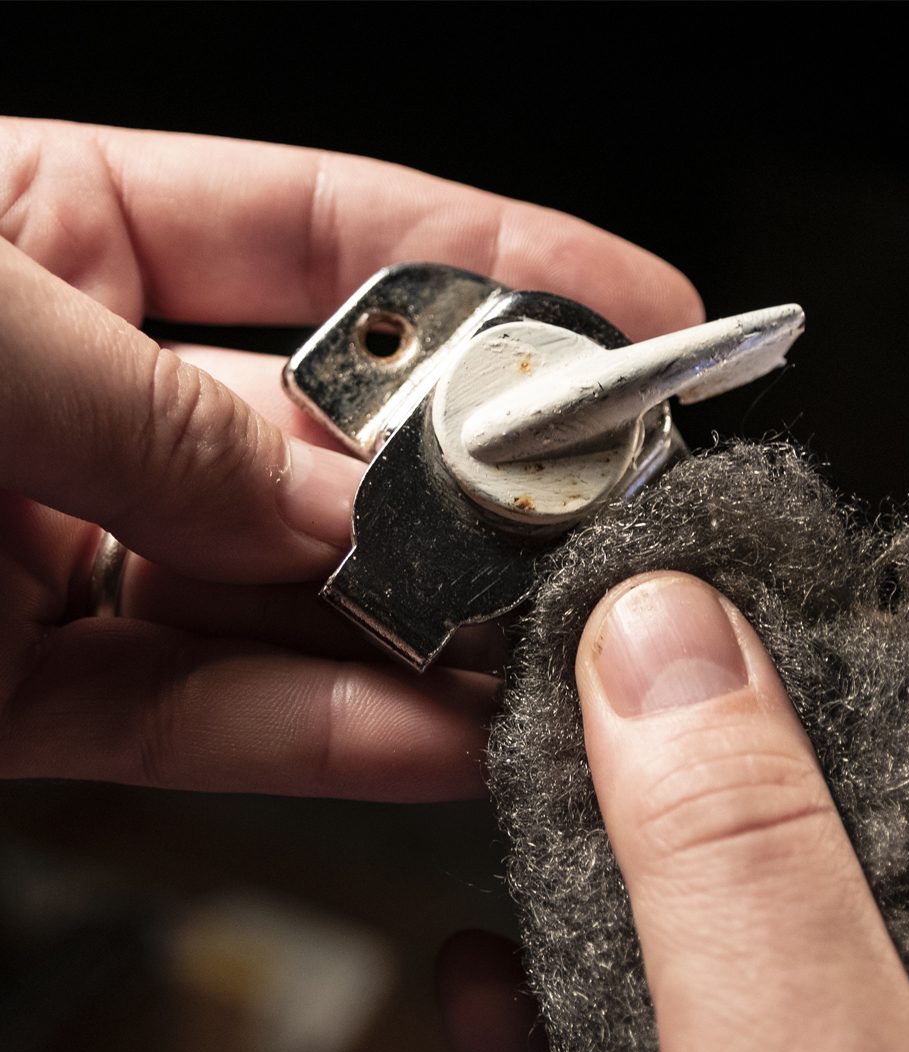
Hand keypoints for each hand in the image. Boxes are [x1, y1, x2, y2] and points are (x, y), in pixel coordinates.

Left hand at [0, 119, 701, 798]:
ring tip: (542, 651)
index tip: (630, 308)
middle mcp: (79, 404)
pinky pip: (202, 721)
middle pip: (327, 441)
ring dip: (421, 633)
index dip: (491, 262)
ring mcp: (58, 557)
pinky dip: (329, 737)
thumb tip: (331, 518)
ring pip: (286, 600)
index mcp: (50, 247)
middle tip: (591, 519)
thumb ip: (153, 416)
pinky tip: (441, 741)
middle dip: (467, 485)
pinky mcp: (25, 702)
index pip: (314, 236)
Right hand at [440, 573, 908, 1051]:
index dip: (894, 679)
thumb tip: (674, 648)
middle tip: (628, 706)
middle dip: (729, 781)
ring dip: (637, 895)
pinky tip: (506, 993)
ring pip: (771, 955)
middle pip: (891, 851)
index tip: (752, 622)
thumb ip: (748, 866)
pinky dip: (590, 1028)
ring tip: (548, 819)